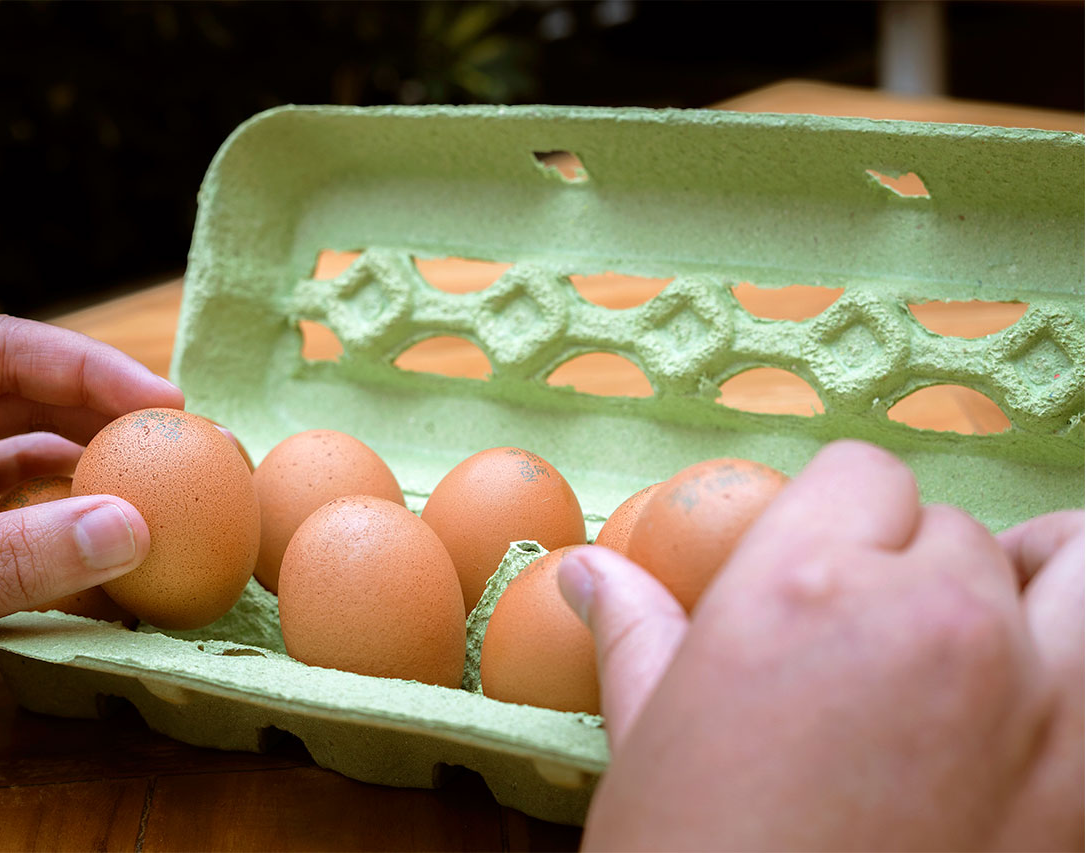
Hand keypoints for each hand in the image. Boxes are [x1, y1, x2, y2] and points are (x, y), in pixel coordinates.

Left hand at [0, 316, 184, 739]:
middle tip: (173, 446)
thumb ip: (14, 560)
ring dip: (72, 465)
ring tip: (144, 487)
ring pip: (0, 442)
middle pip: (7, 389)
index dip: (91, 370)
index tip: (165, 408)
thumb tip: (135, 530)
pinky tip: (85, 531)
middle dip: (93, 415)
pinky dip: (39, 512)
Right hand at [560, 441, 1082, 850]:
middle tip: (880, 630)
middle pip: (955, 527)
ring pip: (1078, 562)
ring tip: (1001, 621)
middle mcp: (930, 618)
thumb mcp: (648, 745)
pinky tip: (1030, 701)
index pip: (863, 475)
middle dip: (918, 562)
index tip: (826, 564)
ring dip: (1042, 578)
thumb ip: (638, 633)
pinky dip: (1080, 661)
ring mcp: (1033, 696)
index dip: (842, 515)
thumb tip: (591, 570)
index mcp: (802, 589)